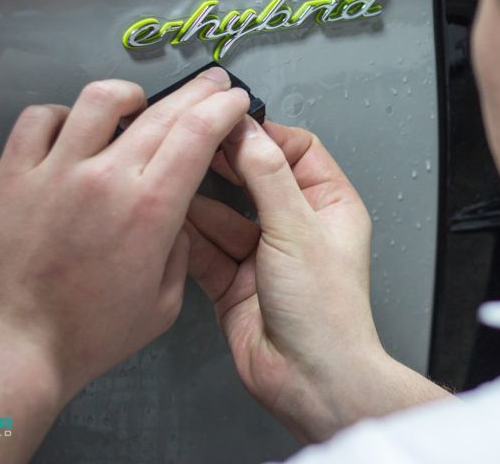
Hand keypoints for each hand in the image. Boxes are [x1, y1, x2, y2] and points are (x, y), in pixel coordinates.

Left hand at [0, 68, 250, 400]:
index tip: (233, 99)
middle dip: (197, 91)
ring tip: (137, 102)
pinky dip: (64, 114)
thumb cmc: (93, 334)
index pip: (199, 133)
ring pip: (99, 98)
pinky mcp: (12, 173)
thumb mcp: (164, 302)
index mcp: (152, 208)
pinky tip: (74, 129)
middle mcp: (106, 176)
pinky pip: (40, 118)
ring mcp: (55, 169)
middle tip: (211, 83)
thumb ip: (179, 248)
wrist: (15, 347)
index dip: (223, 107)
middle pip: (162, 111)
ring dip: (129, 94)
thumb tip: (174, 210)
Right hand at [188, 120, 448, 441]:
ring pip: (224, 215)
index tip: (228, 120)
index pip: (296, 149)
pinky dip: (188, 238)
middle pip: (255, 178)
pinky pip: (206, 250)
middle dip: (224, 164)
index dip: (262, 133)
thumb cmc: (326, 312)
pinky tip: (170, 221)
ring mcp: (264, 255)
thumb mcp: (296, 228)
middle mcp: (297, 226)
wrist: (309, 379)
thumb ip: (266, 175)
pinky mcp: (235, 283)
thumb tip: (247, 130)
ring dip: (199, 202)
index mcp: (328, 205)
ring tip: (172, 180)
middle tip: (191, 142)